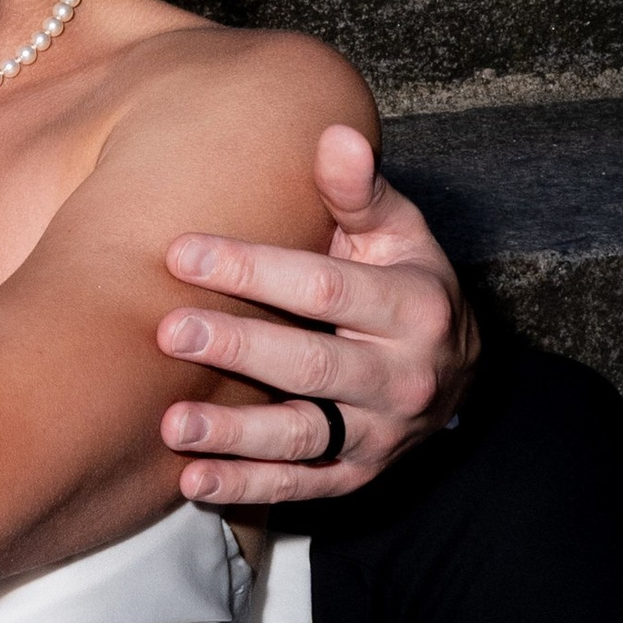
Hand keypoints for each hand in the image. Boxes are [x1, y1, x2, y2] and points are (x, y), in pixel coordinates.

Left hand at [155, 123, 476, 506]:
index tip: (180, 251)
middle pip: (312, 363)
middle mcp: (403, 375)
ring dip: (236, 434)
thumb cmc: (405, 280)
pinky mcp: (357, 475)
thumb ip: (358, 192)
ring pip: (304, 435)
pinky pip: (301, 487)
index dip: (252, 268)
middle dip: (238, 347)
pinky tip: (193, 483)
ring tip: (171, 426)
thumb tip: (335, 134)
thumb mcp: (398, 232)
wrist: (456, 369)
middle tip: (167, 332)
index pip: (324, 286)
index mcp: (414, 305)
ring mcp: (382, 432)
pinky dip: (247, 489)